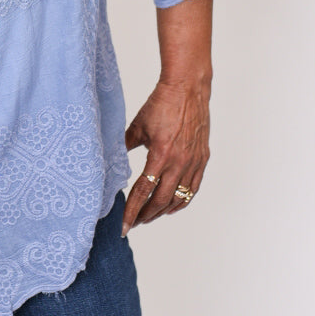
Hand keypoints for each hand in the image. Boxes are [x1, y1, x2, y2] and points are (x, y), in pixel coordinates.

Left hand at [121, 77, 210, 236]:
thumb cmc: (162, 103)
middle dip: (145, 215)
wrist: (187, 89)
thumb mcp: (138, 125)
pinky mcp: (202, 159)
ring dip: (163, 211)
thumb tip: (112, 160)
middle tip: (134, 223)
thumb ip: (125, 145)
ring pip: (178, 198)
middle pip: (161, 200)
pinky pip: (193, 188)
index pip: (143, 191)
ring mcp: (193, 162)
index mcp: (160, 154)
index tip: (124, 226)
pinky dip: (182, 201)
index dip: (132, 211)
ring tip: (149, 216)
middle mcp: (179, 162)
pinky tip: (172, 206)